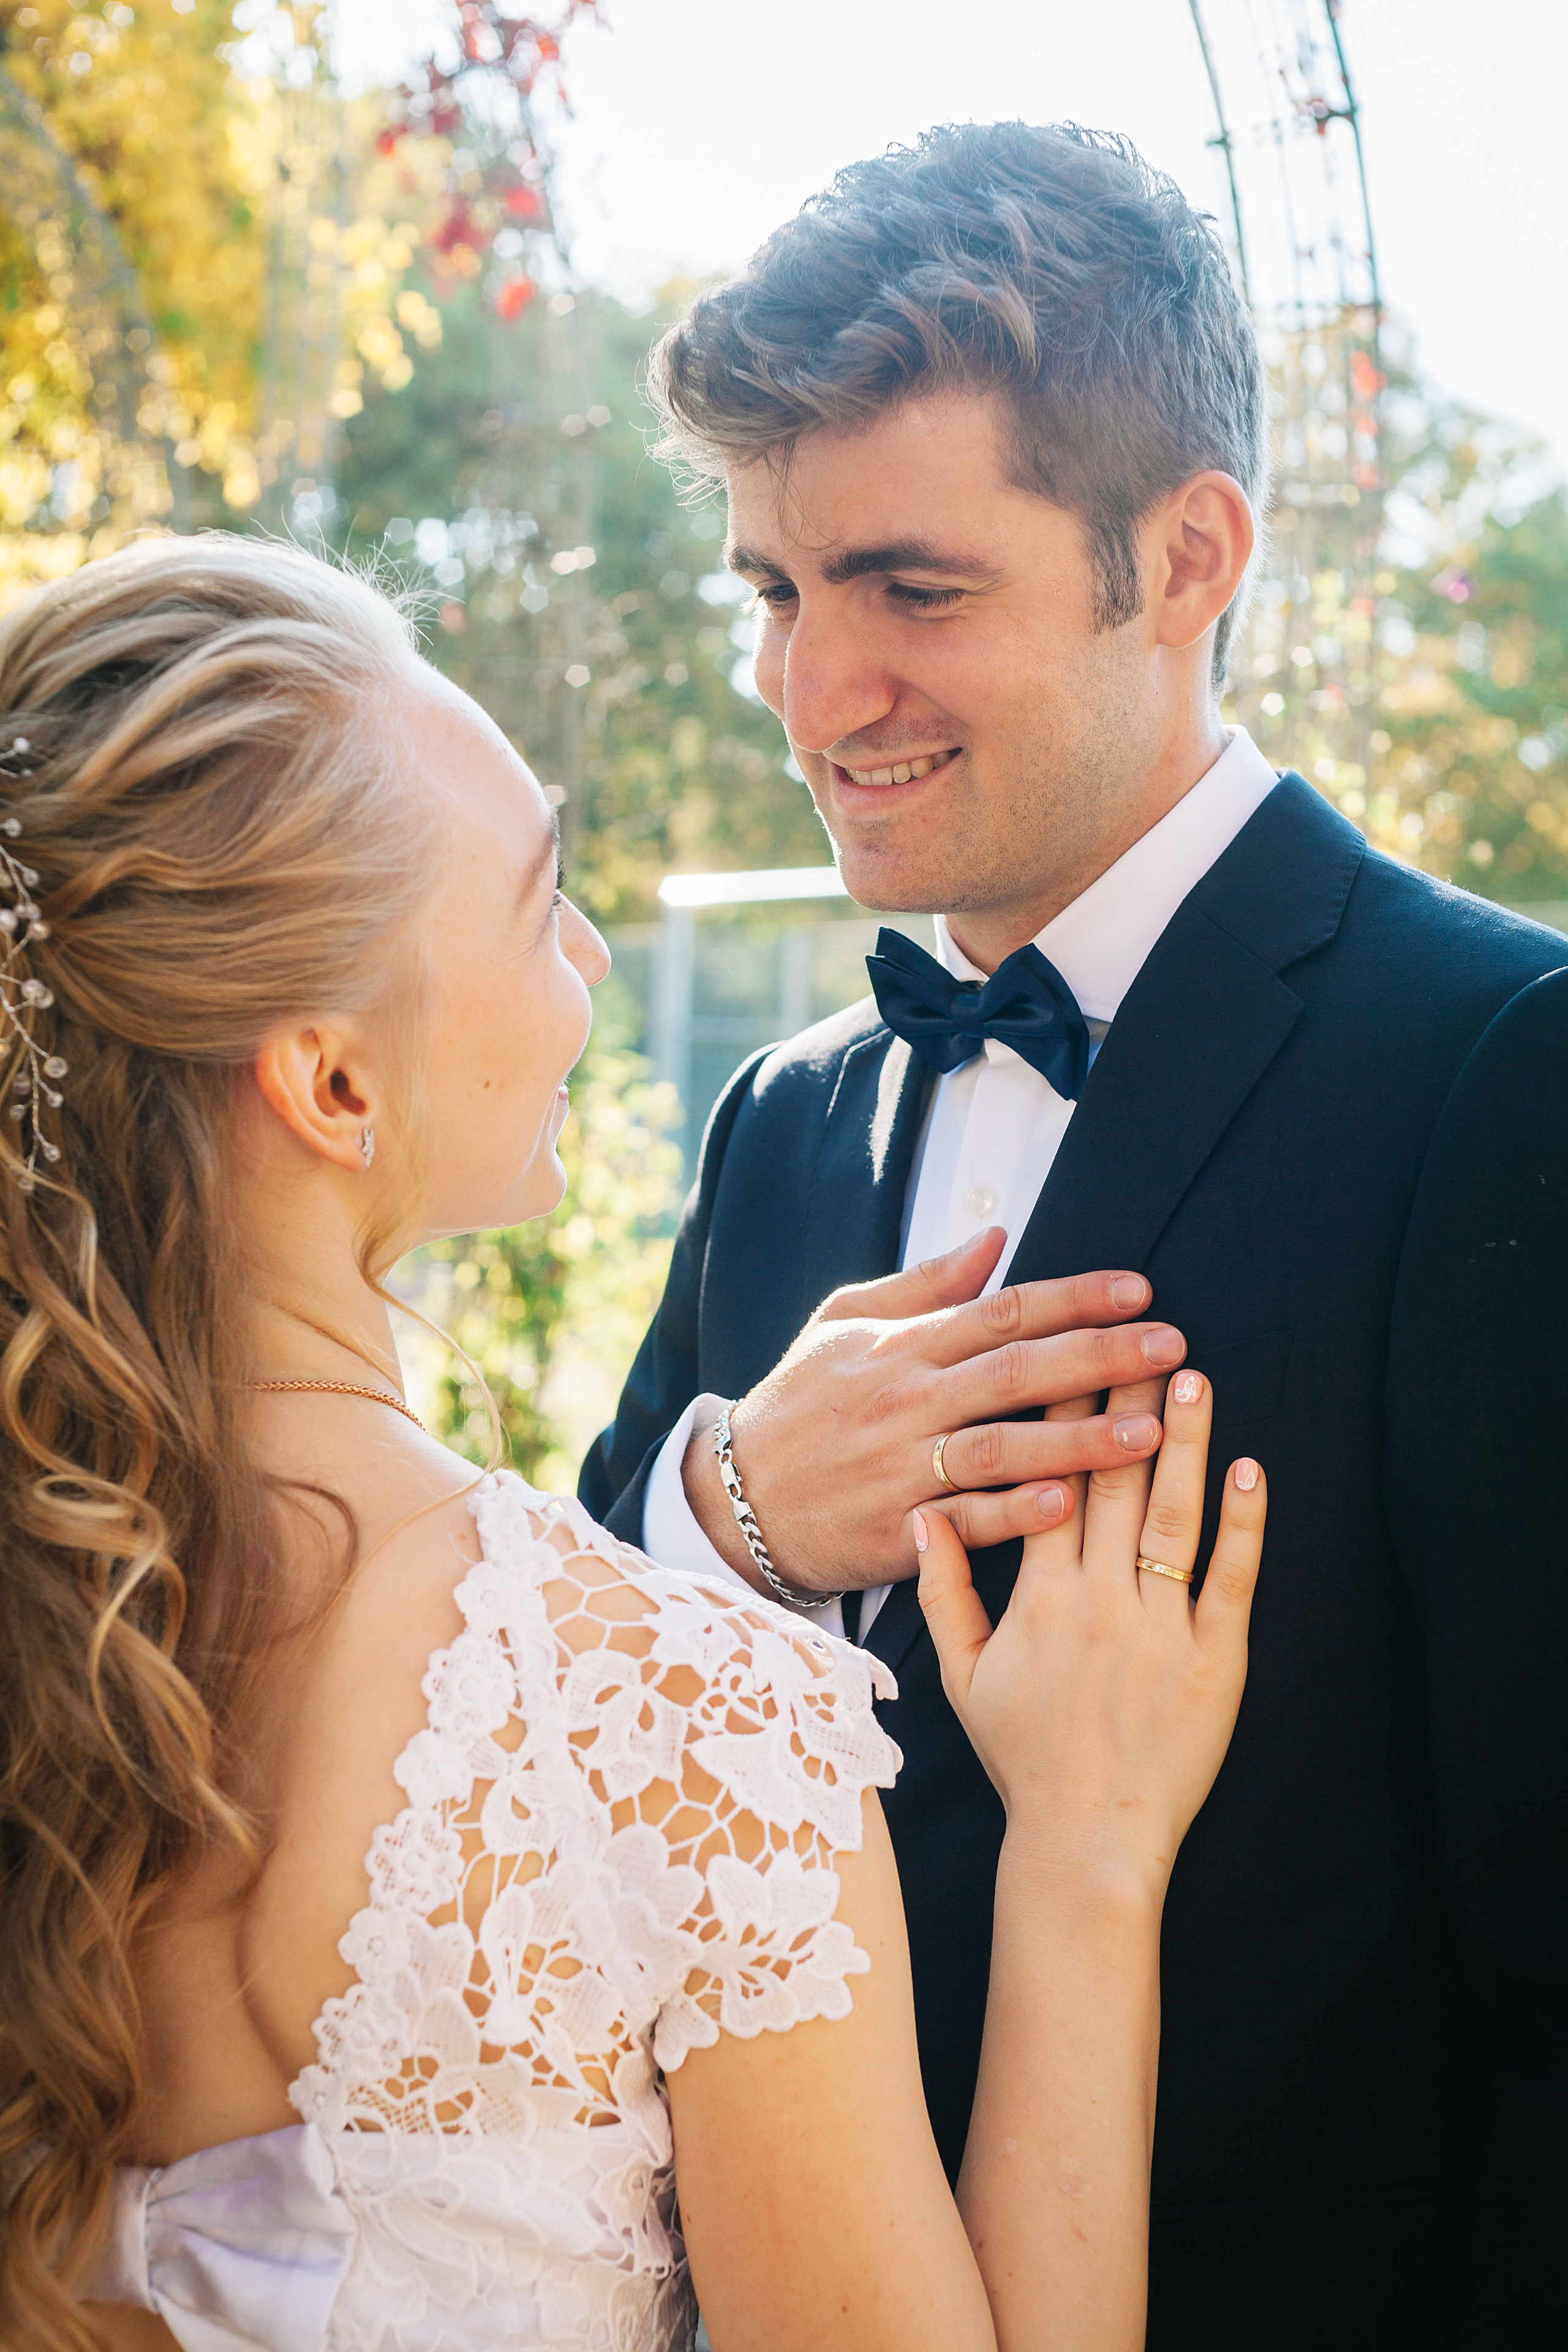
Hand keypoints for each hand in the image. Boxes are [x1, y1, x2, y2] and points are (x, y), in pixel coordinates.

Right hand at [682, 1227, 1186, 1591]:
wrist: (735, 1501)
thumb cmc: (798, 1406)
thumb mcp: (842, 1324)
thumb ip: (923, 1283)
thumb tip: (995, 1239)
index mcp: (902, 1347)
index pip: (1003, 1310)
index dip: (1075, 1298)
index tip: (1140, 1289)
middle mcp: (907, 1401)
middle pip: (1017, 1370)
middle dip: (1100, 1356)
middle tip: (1171, 1346)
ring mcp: (903, 1466)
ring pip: (1003, 1446)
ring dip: (1080, 1438)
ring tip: (1149, 1433)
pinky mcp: (899, 1529)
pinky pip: (968, 1521)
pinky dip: (1017, 1512)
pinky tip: (1070, 1503)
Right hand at [916, 1367, 1264, 1896]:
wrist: (1083, 1841)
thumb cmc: (1022, 1757)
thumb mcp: (962, 1676)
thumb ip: (942, 1592)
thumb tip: (925, 1518)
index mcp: (1038, 1596)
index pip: (1048, 1481)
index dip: (1060, 1415)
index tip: (1068, 1357)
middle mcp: (1099, 1599)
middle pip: (1115, 1479)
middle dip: (1128, 1402)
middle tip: (1143, 1337)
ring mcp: (1160, 1626)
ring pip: (1173, 1513)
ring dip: (1185, 1440)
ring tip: (1192, 1376)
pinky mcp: (1215, 1657)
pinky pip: (1231, 1575)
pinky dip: (1243, 1520)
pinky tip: (1249, 1467)